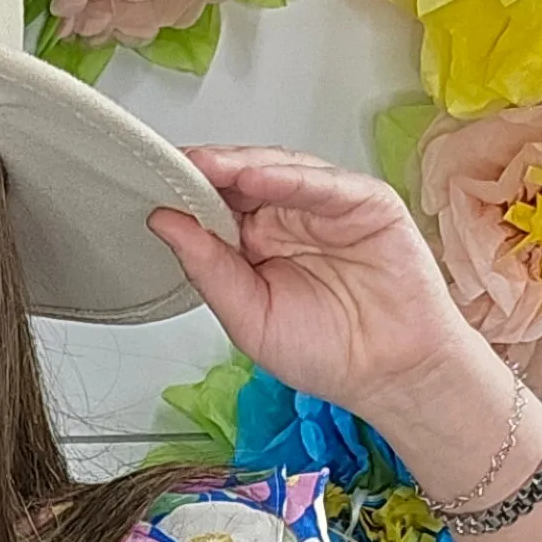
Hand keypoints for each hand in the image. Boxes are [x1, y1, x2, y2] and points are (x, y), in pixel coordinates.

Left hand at [147, 146, 479, 424]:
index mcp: (257, 243)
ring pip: (279, 170)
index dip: (186, 192)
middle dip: (207, 171)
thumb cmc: (328, 352)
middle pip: (242, 179)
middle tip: (171, 166)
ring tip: (207, 165)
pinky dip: (290, 177)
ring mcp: (328, 206)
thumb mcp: (248, 318)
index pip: (216, 205)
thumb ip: (208, 269)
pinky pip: (324, 183)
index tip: (149, 185)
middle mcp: (290, 217)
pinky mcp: (367, 202)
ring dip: (241, 165)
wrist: (392, 375)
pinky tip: (257, 176)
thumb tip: (165, 223)